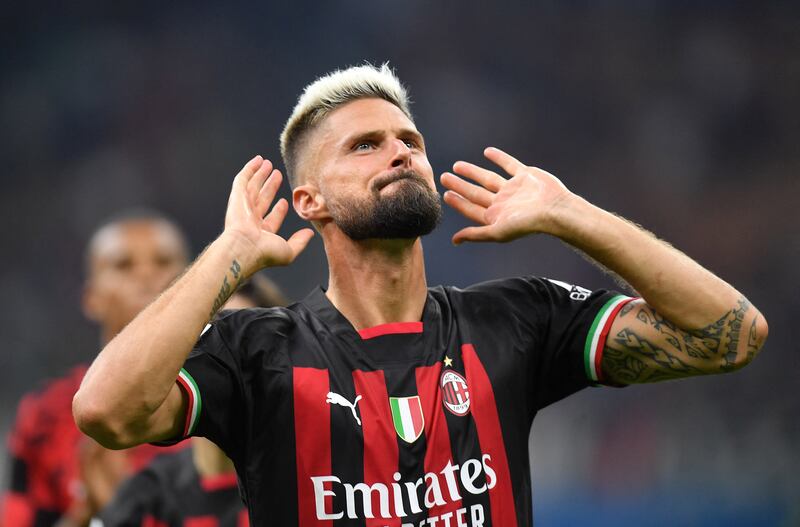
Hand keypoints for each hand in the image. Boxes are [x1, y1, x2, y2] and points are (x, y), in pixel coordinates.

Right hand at [224, 156, 313, 272]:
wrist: (244, 248)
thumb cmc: (265, 252)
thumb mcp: (288, 251)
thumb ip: (299, 242)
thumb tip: (310, 234)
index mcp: (262, 234)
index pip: (271, 218)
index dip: (279, 210)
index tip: (285, 202)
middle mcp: (251, 220)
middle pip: (261, 198)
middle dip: (269, 187)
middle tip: (277, 174)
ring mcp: (243, 208)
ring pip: (252, 187)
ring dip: (260, 175)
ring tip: (268, 164)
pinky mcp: (236, 197)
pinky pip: (242, 179)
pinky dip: (249, 169)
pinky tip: (257, 160)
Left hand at [440, 147, 573, 244]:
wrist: (555, 209)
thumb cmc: (527, 224)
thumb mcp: (497, 231)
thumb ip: (476, 234)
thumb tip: (454, 240)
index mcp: (496, 216)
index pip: (471, 208)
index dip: (458, 202)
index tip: (445, 194)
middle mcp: (503, 202)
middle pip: (476, 192)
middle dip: (460, 186)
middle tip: (444, 177)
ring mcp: (514, 188)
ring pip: (488, 178)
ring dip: (473, 172)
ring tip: (457, 165)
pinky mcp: (525, 175)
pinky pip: (509, 164)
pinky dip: (499, 158)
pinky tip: (487, 152)